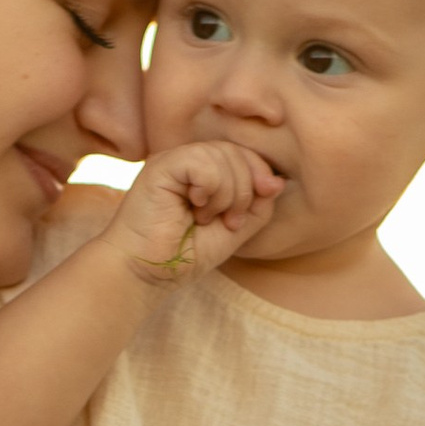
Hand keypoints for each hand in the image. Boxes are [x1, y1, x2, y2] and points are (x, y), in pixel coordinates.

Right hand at [104, 140, 281, 281]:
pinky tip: (194, 208)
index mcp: (203, 172)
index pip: (243, 154)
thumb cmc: (183, 256)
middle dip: (245, 189)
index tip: (257, 204)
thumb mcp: (234, 232)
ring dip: (227, 194)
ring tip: (205, 218)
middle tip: (229, 221)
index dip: (259, 174)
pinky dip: (209, 188)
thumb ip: (257, 206)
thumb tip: (277, 181)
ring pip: (222, 155)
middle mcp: (188, 161)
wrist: (147, 273)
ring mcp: (174, 161)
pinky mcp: (161, 166)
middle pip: (236, 152)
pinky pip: (202, 162)